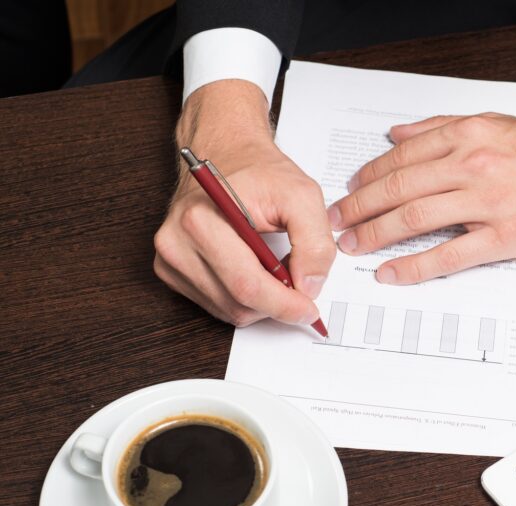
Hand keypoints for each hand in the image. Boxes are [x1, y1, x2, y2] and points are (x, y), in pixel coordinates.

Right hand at [154, 80, 335, 326]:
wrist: (226, 154)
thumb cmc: (259, 172)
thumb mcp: (302, 195)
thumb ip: (315, 242)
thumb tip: (309, 286)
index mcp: (201, 221)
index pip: (246, 285)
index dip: (283, 305)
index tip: (309, 310)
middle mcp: (176, 241)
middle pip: (237, 303)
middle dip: (277, 306)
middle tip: (303, 293)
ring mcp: (169, 258)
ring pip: (228, 310)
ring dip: (261, 303)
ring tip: (277, 272)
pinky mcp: (171, 270)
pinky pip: (215, 304)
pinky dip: (243, 299)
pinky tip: (256, 273)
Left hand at [329, 111, 515, 283]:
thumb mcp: (498, 123)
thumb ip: (445, 127)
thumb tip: (399, 133)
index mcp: (470, 134)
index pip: (401, 156)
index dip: (368, 176)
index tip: (350, 190)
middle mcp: (474, 164)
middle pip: (398, 188)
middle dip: (358, 208)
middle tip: (337, 222)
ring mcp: (488, 202)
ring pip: (414, 219)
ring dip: (375, 234)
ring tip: (353, 246)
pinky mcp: (505, 237)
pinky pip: (448, 255)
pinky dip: (413, 266)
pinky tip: (392, 272)